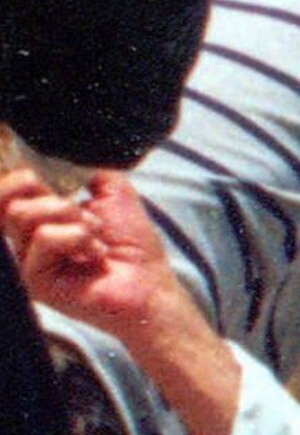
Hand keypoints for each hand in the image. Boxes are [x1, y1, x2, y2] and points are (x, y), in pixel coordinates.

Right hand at [0, 167, 186, 342]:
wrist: (149, 281)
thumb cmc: (132, 243)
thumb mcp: (112, 191)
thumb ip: (84, 169)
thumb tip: (59, 153)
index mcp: (37, 219)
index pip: (5, 191)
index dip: (18, 177)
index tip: (45, 177)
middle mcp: (24, 239)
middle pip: (7, 198)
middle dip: (53, 196)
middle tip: (83, 210)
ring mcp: (26, 260)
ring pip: (23, 214)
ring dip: (71, 216)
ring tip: (95, 233)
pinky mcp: (33, 279)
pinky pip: (44, 238)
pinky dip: (77, 237)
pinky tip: (95, 254)